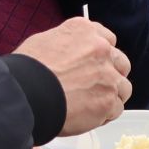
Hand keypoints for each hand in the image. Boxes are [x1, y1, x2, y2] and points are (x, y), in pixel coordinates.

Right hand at [12, 18, 132, 135]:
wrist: (25, 94)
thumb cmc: (26, 71)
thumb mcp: (44, 42)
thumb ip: (67, 45)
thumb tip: (69, 54)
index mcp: (85, 31)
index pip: (107, 39)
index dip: (102, 56)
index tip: (95, 65)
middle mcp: (101, 49)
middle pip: (120, 62)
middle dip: (112, 74)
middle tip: (96, 86)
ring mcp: (108, 76)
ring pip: (123, 87)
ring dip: (111, 96)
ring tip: (92, 105)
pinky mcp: (108, 101)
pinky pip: (116, 109)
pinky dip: (105, 115)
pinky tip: (88, 117)